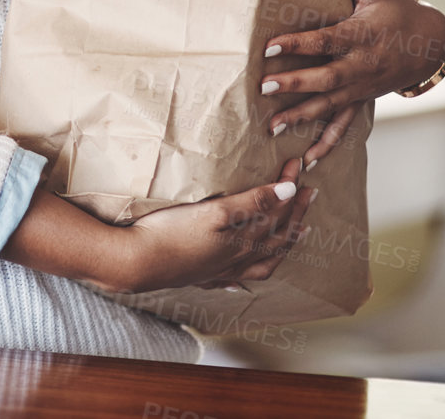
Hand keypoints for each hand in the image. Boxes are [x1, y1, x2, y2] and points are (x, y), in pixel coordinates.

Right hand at [109, 157, 318, 293]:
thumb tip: (291, 190)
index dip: (291, 188)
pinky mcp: (203, 277)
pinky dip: (246, 273)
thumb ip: (255, 202)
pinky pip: (235, 277)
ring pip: (263, 260)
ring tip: (292, 235)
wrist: (137, 262)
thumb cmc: (173, 233)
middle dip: (295, 213)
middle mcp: (237, 258)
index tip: (298, 166)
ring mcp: (220, 270)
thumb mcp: (217, 212)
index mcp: (244, 241)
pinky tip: (241, 275)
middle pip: (276, 237)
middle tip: (307, 192)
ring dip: (281, 245)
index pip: (277, 212)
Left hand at [261, 0, 444, 168]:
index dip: (297, 43)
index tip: (267, 46)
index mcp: (360, 35)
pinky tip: (307, 159)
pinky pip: (344, 126)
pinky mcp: (362, 101)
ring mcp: (362, 88)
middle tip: (264, 87)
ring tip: (272, 127)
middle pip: (325, 77)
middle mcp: (360, 65)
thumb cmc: (397, 14)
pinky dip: (327, 143)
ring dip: (301, 117)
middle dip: (295, 83)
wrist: (432, 47)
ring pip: (329, 105)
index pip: (324, 40)